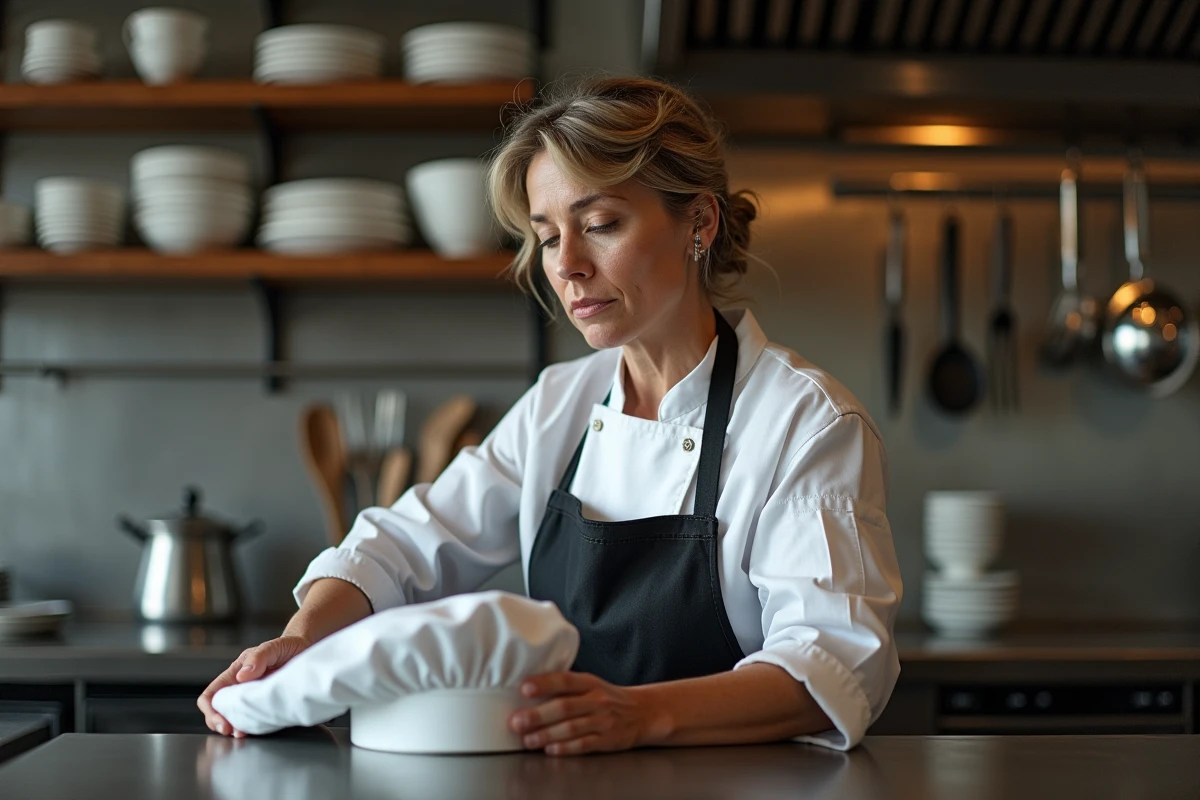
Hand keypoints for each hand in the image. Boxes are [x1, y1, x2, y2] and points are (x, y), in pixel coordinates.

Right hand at [197, 634, 310, 736]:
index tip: (222, 721)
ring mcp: (252, 697)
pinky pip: (253, 719)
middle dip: (220, 724)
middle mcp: (240, 687)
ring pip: (234, 718)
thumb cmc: (286, 646)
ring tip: (243, 733)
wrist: (305, 648)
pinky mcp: (265, 705)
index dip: (211, 710)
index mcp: (235, 673)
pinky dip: (251, 727)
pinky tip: (255, 730)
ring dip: (235, 728)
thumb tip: (241, 677)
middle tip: (233, 731)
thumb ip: (258, 658)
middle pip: (218, 711)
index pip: (211, 695)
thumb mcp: (273, 647)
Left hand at [508, 671, 657, 755]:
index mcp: (590, 682)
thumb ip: (566, 687)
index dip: (545, 683)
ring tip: (528, 740)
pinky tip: (551, 749)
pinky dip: (566, 748)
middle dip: (538, 715)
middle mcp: (597, 700)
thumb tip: (529, 691)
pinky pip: (584, 744)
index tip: (524, 688)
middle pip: (565, 706)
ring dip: (547, 734)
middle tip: (517, 721)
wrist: (642, 712)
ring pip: (572, 728)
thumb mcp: (591, 684)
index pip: (565, 680)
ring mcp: (603, 720)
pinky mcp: (607, 739)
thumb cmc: (608, 697)